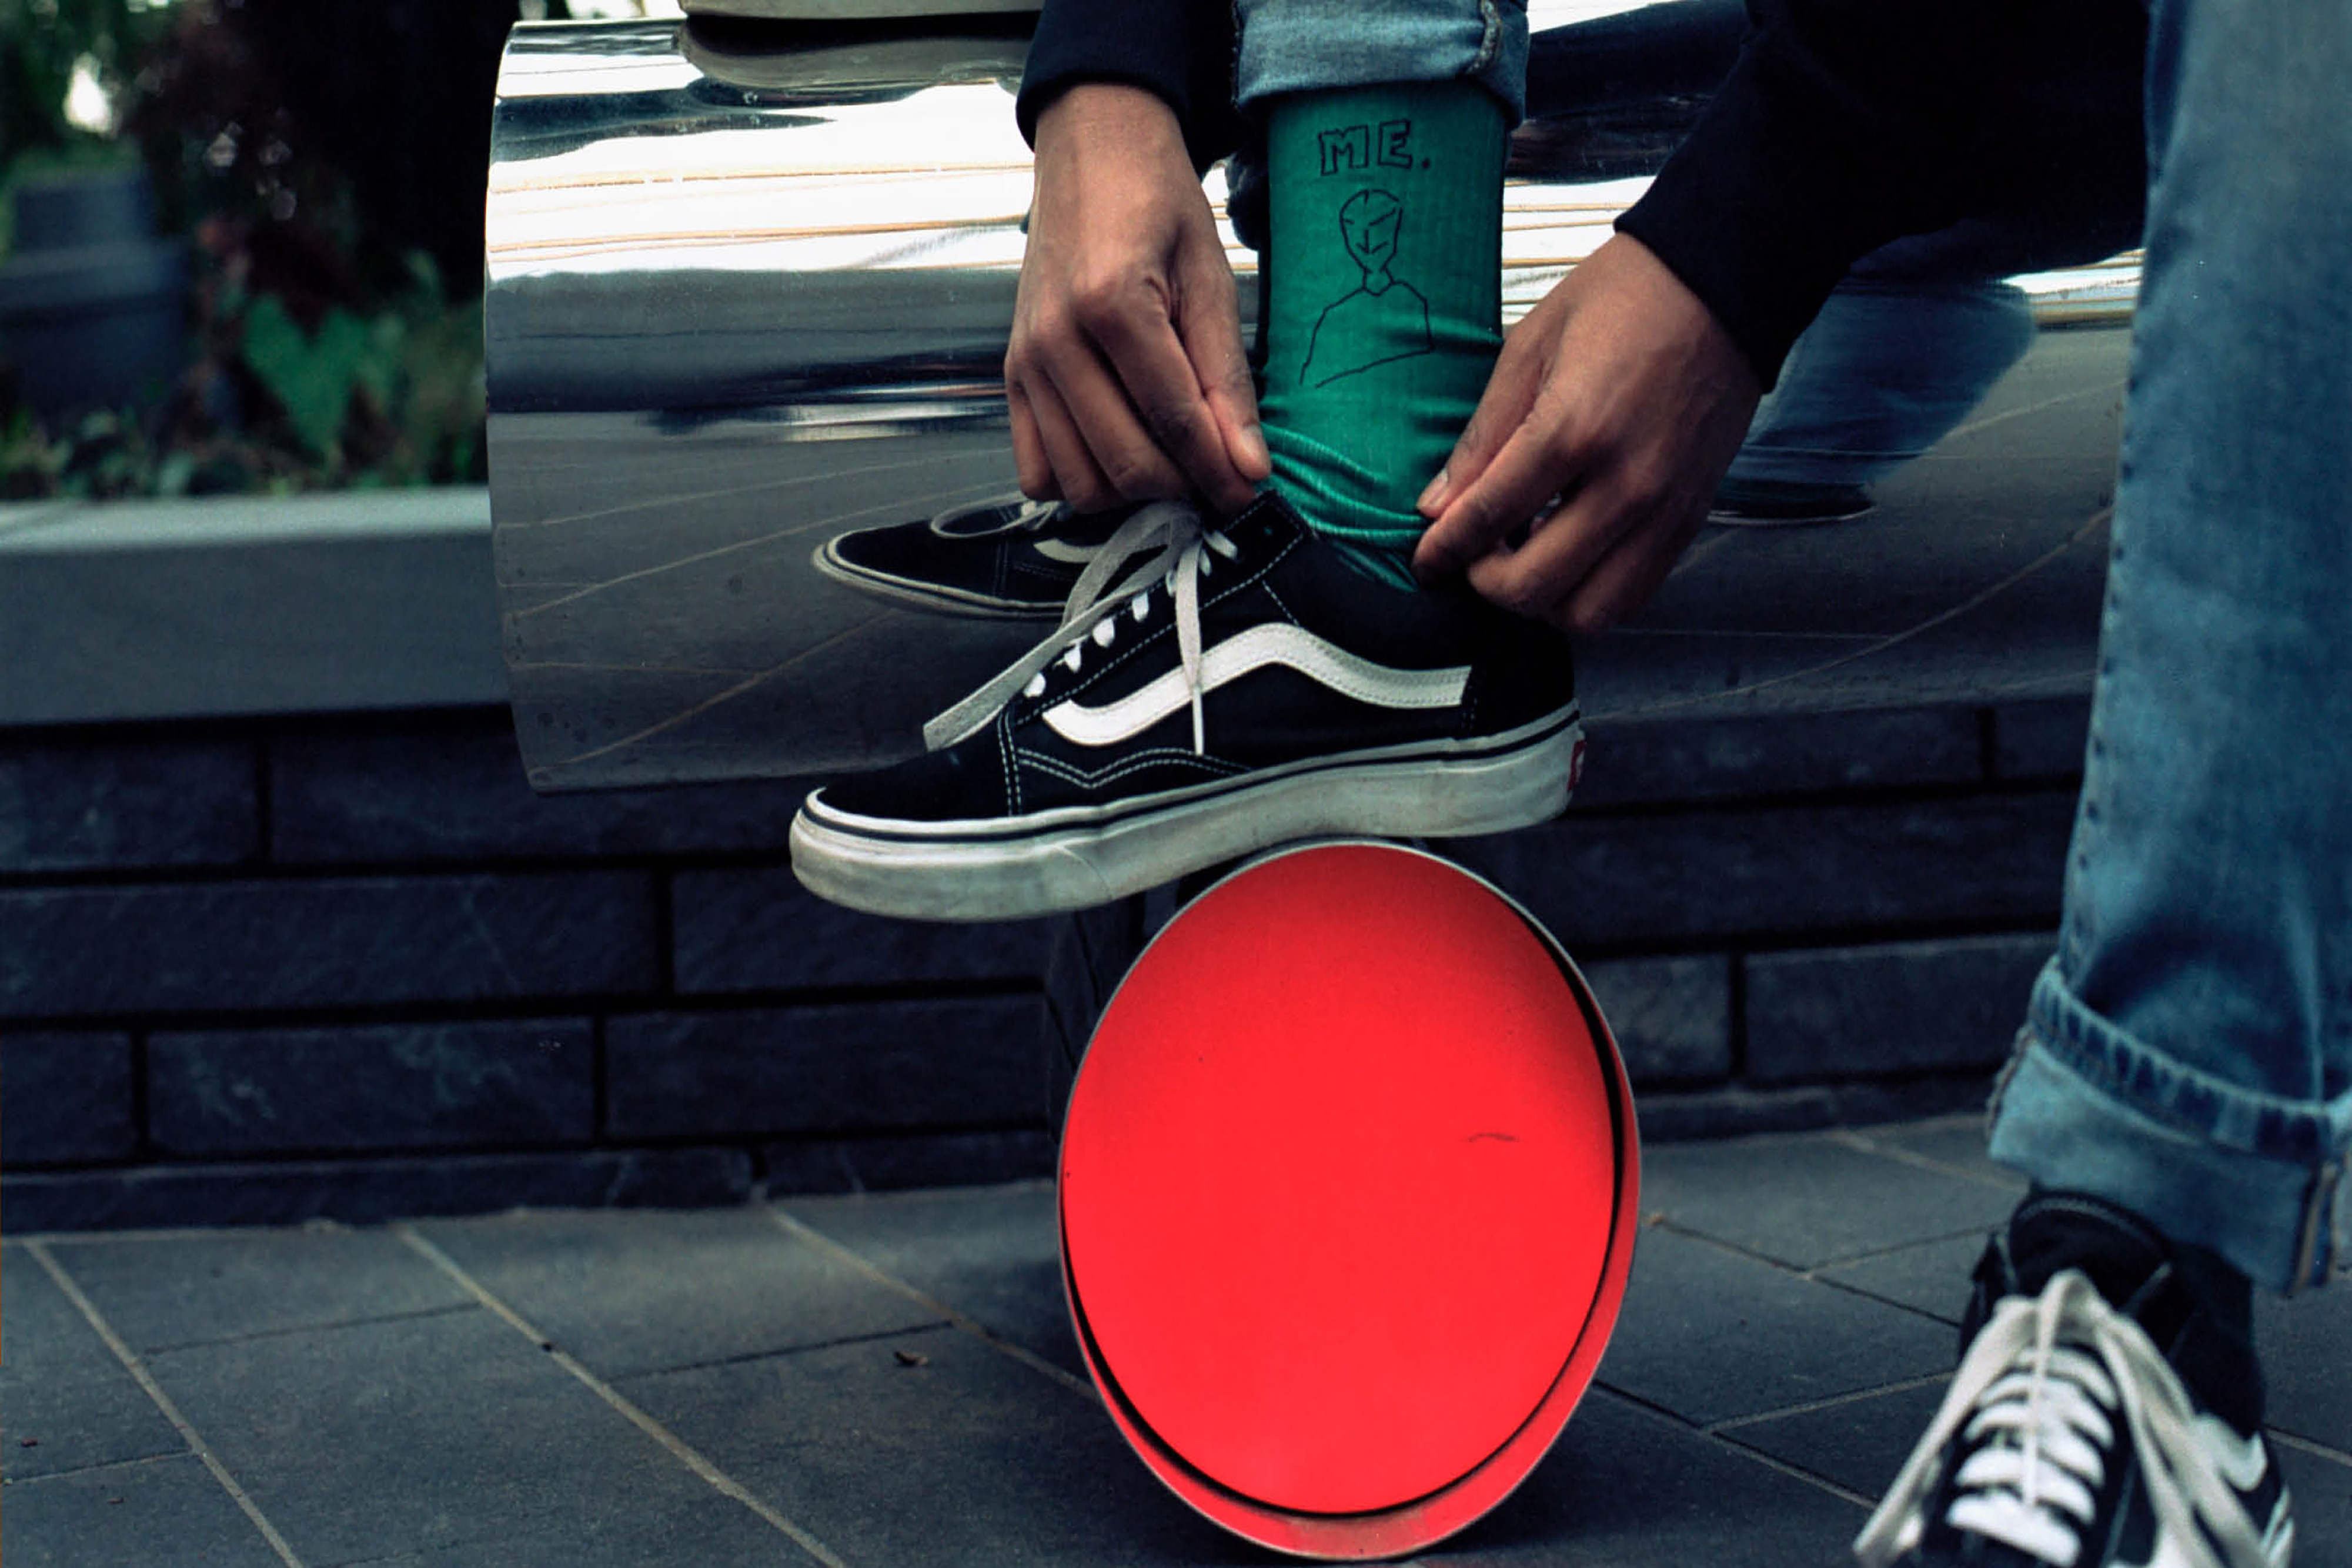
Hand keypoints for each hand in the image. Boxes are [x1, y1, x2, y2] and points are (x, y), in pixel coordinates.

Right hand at [1007, 84, 1268, 514]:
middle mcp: (1056, 340)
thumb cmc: (1154, 202)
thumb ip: (1226, 378)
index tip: (1248, 495)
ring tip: (1170, 461)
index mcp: (1112, 304)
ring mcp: (1026, 361)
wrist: (1092, 151)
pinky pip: (1035, 467)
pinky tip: (1116, 450)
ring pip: (1079, 480)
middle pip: (1125, 462)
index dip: (1218, 472)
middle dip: (1181, 487)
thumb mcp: (1210, 278)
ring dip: (1131, 489)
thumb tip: (1248, 465)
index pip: (1174, 420)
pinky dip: (1078, 478)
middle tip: (1216, 476)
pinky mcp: (1012, 373)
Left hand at [1410, 234, 1760, 634]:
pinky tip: (1569, 554)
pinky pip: (1634, 594)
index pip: (1489, 519)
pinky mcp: (1691, 519)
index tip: (1426, 561)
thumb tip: (1437, 506)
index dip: (1445, 551)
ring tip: (1524, 558)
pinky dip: (1590, 593)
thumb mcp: (1530, 347)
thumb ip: (1482, 436)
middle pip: (1534, 586)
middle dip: (1487, 582)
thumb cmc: (1625, 299)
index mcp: (1574, 429)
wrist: (1725, 281)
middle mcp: (1625, 483)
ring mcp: (1665, 509)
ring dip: (1542, 600)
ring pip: (1587, 612)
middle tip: (1475, 554)